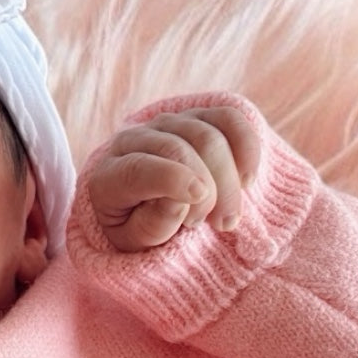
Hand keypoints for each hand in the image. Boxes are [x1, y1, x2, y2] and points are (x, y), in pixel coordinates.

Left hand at [86, 106, 261, 252]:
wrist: (149, 211)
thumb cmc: (141, 229)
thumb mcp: (138, 241)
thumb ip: (153, 224)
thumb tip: (180, 201)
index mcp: (109, 174)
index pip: (139, 168)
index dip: (173, 179)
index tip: (201, 198)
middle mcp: (133, 139)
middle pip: (179, 148)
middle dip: (210, 187)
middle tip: (222, 225)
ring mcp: (166, 124)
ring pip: (208, 134)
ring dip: (228, 178)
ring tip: (227, 216)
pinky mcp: (197, 116)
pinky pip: (228, 118)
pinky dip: (246, 146)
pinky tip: (248, 179)